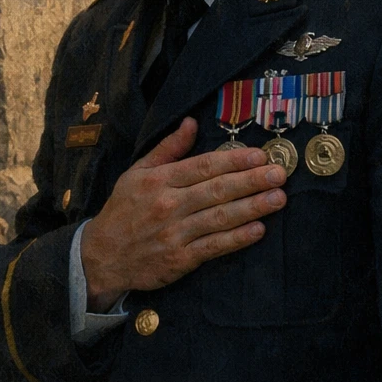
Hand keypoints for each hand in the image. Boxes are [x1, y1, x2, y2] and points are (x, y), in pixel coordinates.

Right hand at [79, 116, 286, 310]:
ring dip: (252, 207)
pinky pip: (213, 247)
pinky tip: (258, 230)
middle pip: (217, 190)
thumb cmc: (123, 211)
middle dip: (251, 181)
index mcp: (159, 180)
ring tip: (278, 198)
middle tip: (279, 173)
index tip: (260, 155)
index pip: (203, 166)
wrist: (102, 256)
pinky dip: (237, 239)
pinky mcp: (179, 259)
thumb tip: (191, 122)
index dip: (234, 160)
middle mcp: (168, 205)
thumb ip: (167, 149)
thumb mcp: (137, 173)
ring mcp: (175, 234)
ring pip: (220, 218)